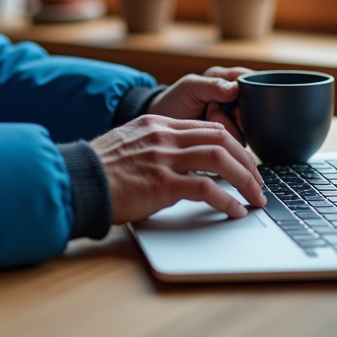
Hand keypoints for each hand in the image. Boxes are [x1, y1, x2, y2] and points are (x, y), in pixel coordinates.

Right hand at [90, 114, 265, 223]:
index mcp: (156, 125)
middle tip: (258, 181)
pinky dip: (227, 201)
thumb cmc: (98, 170)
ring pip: (220, 159)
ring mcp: (164, 159)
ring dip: (245, 180)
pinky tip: (235, 211)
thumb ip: (152, 145)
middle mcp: (164, 137)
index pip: (206, 128)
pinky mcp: (162, 184)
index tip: (243, 162)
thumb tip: (174, 160)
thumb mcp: (127, 143)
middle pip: (221, 139)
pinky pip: (207, 189)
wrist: (77, 182)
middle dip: (247, 161)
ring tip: (256, 197)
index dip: (232, 146)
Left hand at [147, 66, 251, 143]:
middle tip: (212, 109)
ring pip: (248, 125)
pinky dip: (226, 137)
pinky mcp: (232, 139)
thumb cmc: (174, 102)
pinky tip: (211, 130)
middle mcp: (236, 100)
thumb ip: (212, 85)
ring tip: (208, 116)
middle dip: (234, 111)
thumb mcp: (189, 87)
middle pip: (255, 106)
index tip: (231, 99)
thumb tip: (236, 89)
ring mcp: (236, 120)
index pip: (252, 80)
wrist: (163, 130)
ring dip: (228, 124)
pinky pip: (240, 140)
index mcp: (228, 80)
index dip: (247, 91)